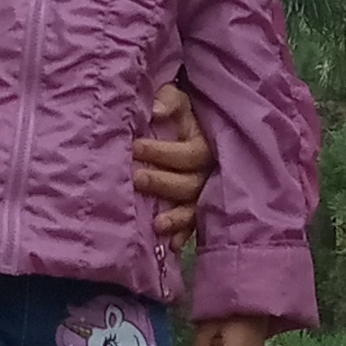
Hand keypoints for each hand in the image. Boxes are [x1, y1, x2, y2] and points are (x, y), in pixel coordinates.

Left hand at [133, 77, 215, 248]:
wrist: (203, 127)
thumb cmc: (185, 114)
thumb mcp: (180, 99)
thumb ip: (169, 101)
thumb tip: (155, 111)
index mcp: (206, 145)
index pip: (188, 153)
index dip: (162, 152)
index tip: (135, 147)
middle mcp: (210, 171)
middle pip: (191, 183)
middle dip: (163, 183)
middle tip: (137, 179)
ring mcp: (208, 192)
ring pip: (195, 208)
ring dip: (177, 217)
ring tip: (156, 224)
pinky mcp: (203, 208)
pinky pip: (196, 224)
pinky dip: (184, 234)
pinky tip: (171, 245)